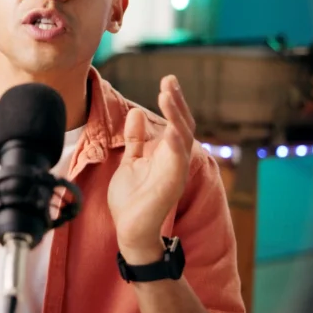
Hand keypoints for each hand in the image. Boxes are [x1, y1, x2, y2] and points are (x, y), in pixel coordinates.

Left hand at [107, 75, 196, 263]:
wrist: (130, 231)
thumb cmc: (132, 199)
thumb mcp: (130, 161)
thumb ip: (135, 140)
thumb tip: (135, 112)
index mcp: (166, 154)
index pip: (174, 122)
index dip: (173, 102)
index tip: (167, 81)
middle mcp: (174, 159)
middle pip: (183, 125)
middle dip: (177, 102)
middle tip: (169, 81)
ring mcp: (175, 171)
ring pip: (183, 137)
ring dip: (176, 115)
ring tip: (168, 94)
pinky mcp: (171, 184)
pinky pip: (178, 160)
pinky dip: (176, 143)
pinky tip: (172, 129)